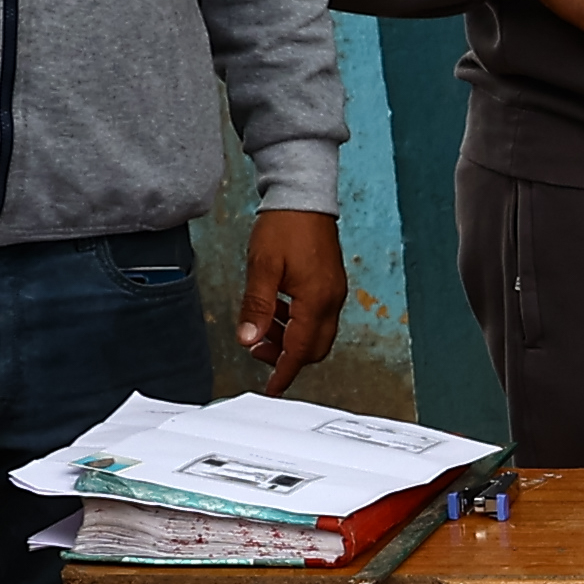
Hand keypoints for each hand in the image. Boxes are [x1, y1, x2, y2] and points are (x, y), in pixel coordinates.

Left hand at [237, 208, 343, 392]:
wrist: (304, 196)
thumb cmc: (285, 226)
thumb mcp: (262, 268)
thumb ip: (257, 307)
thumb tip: (249, 339)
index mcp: (316, 300)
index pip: (301, 350)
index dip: (285, 371)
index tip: (273, 387)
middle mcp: (331, 300)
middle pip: (314, 348)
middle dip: (287, 356)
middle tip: (258, 349)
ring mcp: (334, 292)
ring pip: (316, 334)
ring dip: (290, 339)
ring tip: (264, 327)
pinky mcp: (331, 284)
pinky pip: (318, 316)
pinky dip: (297, 323)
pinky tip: (277, 310)